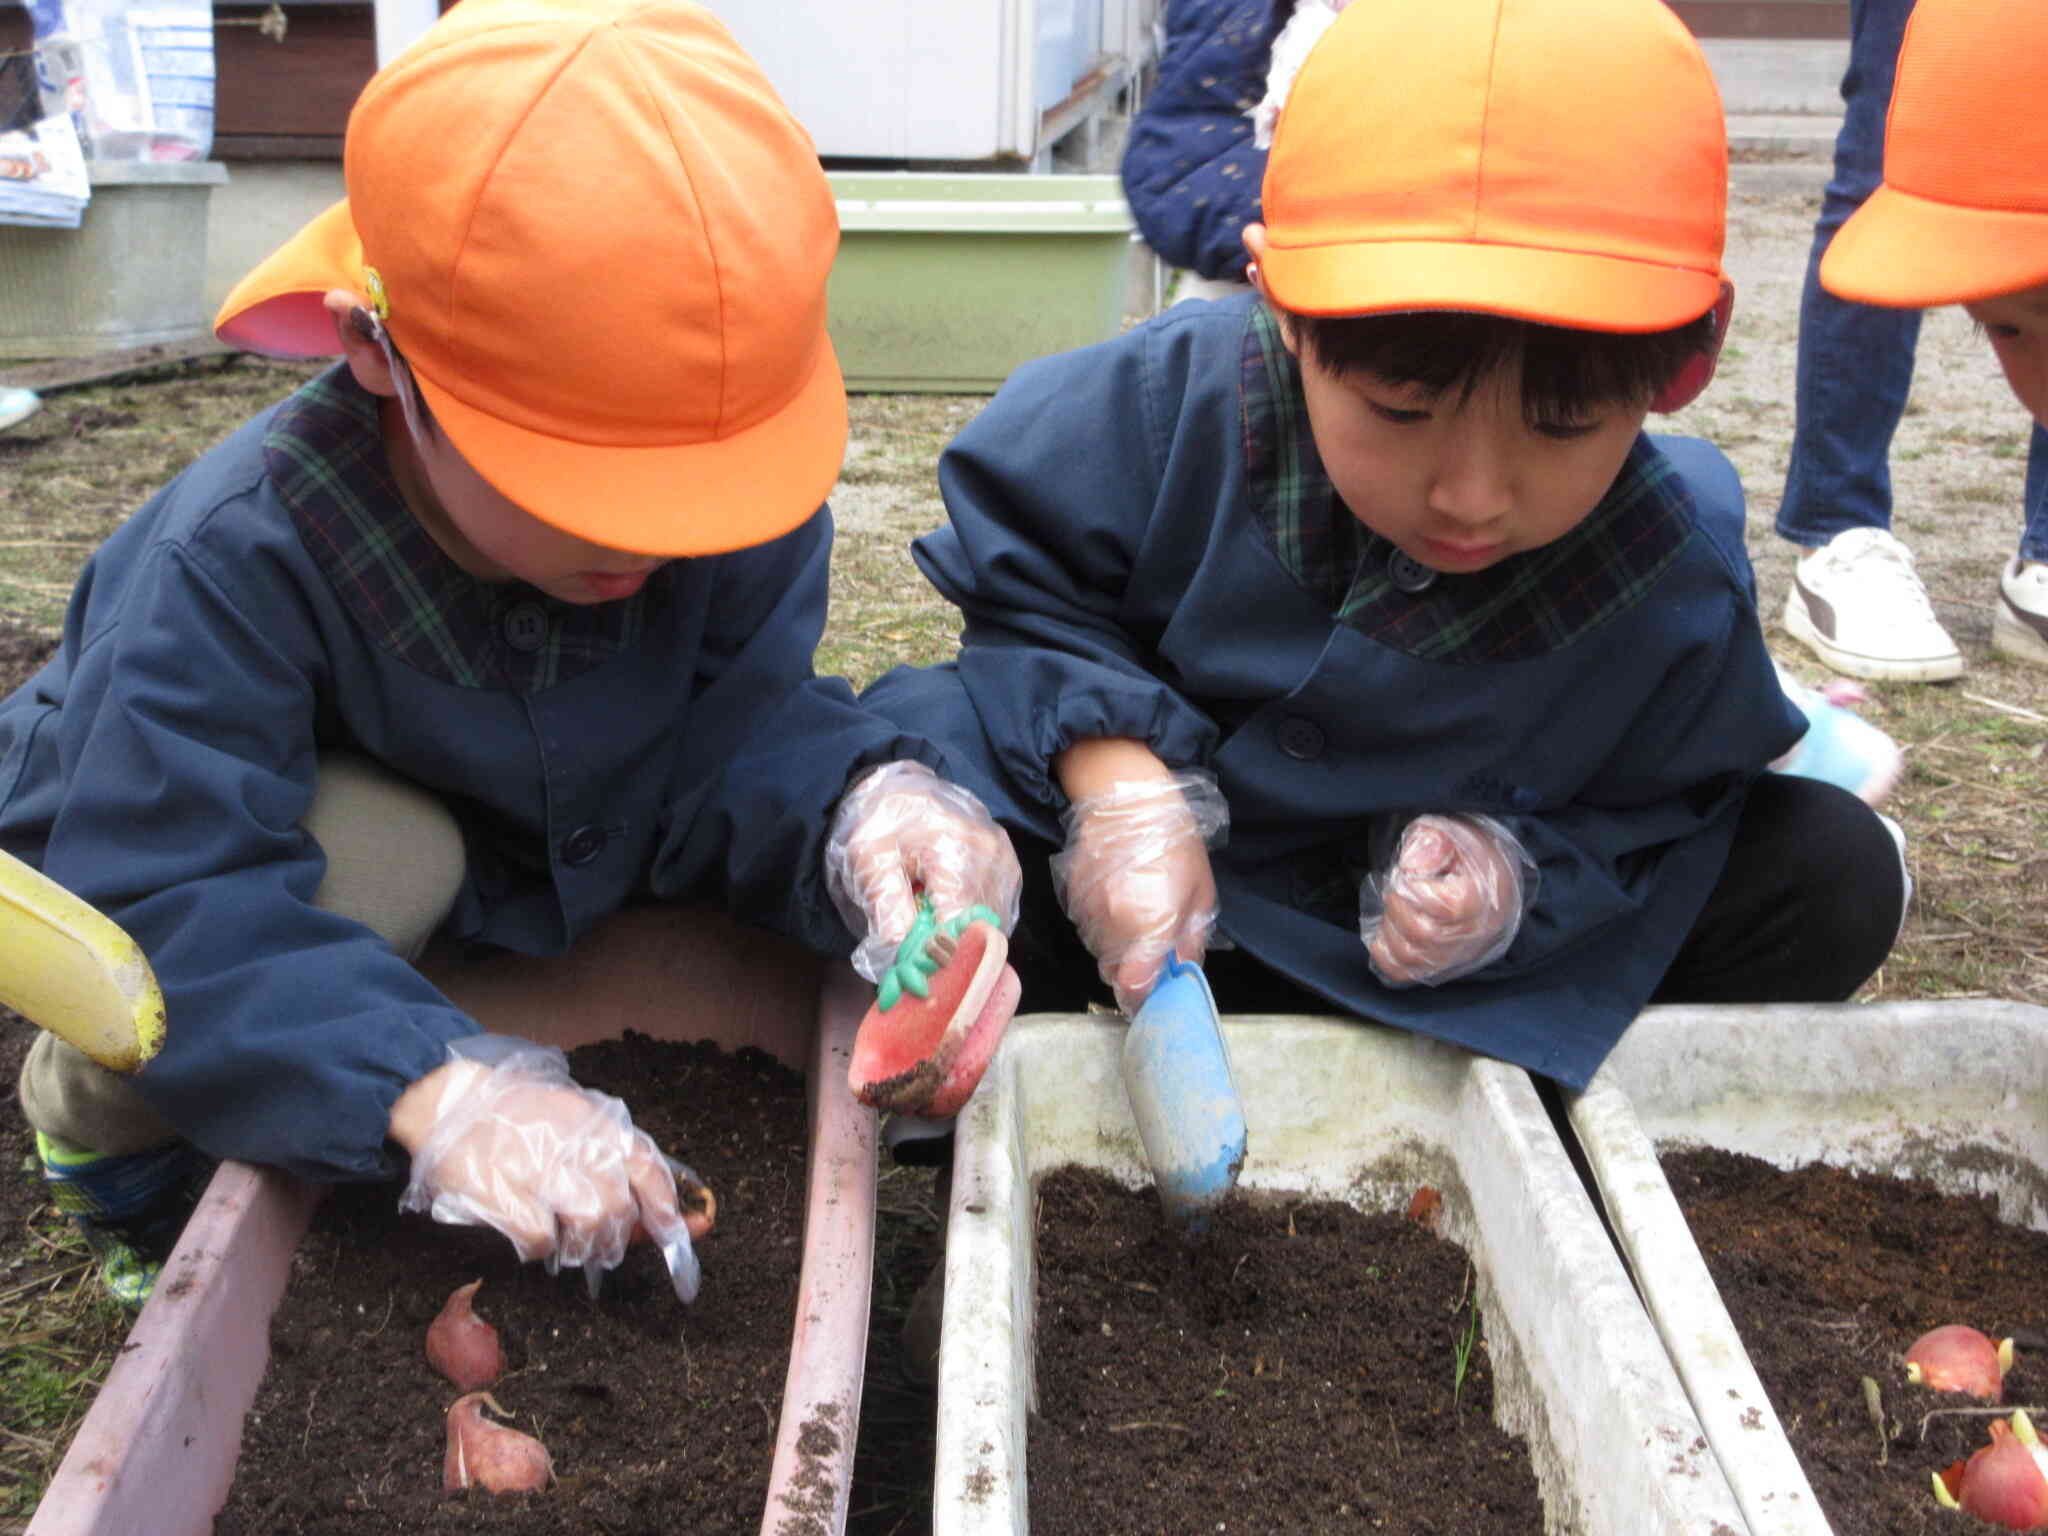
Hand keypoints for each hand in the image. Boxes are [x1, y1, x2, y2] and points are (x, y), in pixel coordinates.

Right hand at [393, 1037, 705, 1300]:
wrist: (454, 1102)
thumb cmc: (522, 1118)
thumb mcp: (576, 1121)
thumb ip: (614, 1160)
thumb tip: (657, 1217)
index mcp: (597, 1122)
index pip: (648, 1167)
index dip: (667, 1207)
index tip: (680, 1232)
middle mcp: (574, 1142)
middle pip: (618, 1207)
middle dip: (615, 1238)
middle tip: (600, 1247)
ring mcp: (537, 1166)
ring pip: (587, 1225)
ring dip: (582, 1247)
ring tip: (567, 1243)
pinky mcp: (502, 1190)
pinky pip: (541, 1239)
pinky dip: (542, 1248)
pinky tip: (533, 1237)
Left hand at [825, 761, 1022, 982]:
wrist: (898, 786)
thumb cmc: (878, 821)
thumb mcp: (867, 859)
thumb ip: (885, 907)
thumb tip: (901, 959)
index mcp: (955, 848)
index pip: (958, 925)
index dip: (934, 956)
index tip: (909, 971)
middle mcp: (993, 855)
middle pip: (979, 930)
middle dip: (946, 950)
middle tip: (913, 954)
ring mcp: (1006, 862)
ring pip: (992, 927)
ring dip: (960, 938)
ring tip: (927, 926)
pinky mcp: (1009, 869)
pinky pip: (998, 915)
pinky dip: (972, 926)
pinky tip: (945, 915)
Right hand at [1052, 771, 1228, 1014]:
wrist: (1126, 797)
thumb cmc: (1174, 841)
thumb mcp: (1200, 891)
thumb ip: (1191, 939)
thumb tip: (1182, 969)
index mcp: (1149, 927)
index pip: (1134, 987)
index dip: (1145, 996)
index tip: (1155, 992)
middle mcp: (1111, 926)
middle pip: (1115, 973)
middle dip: (1133, 970)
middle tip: (1152, 951)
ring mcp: (1086, 913)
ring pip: (1099, 951)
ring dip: (1117, 947)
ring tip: (1136, 916)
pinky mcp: (1071, 898)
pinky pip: (1087, 927)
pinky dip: (1101, 925)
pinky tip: (1117, 899)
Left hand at [1360, 814, 1531, 987]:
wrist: (1483, 869)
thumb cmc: (1463, 848)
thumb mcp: (1450, 827)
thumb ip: (1432, 839)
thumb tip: (1412, 865)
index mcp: (1483, 896)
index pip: (1441, 905)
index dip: (1412, 886)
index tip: (1409, 870)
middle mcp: (1476, 932)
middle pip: (1423, 934)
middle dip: (1397, 906)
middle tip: (1398, 886)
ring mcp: (1459, 953)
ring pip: (1412, 958)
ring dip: (1389, 928)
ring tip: (1395, 905)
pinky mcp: (1442, 964)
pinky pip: (1406, 973)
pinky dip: (1386, 955)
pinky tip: (1385, 931)